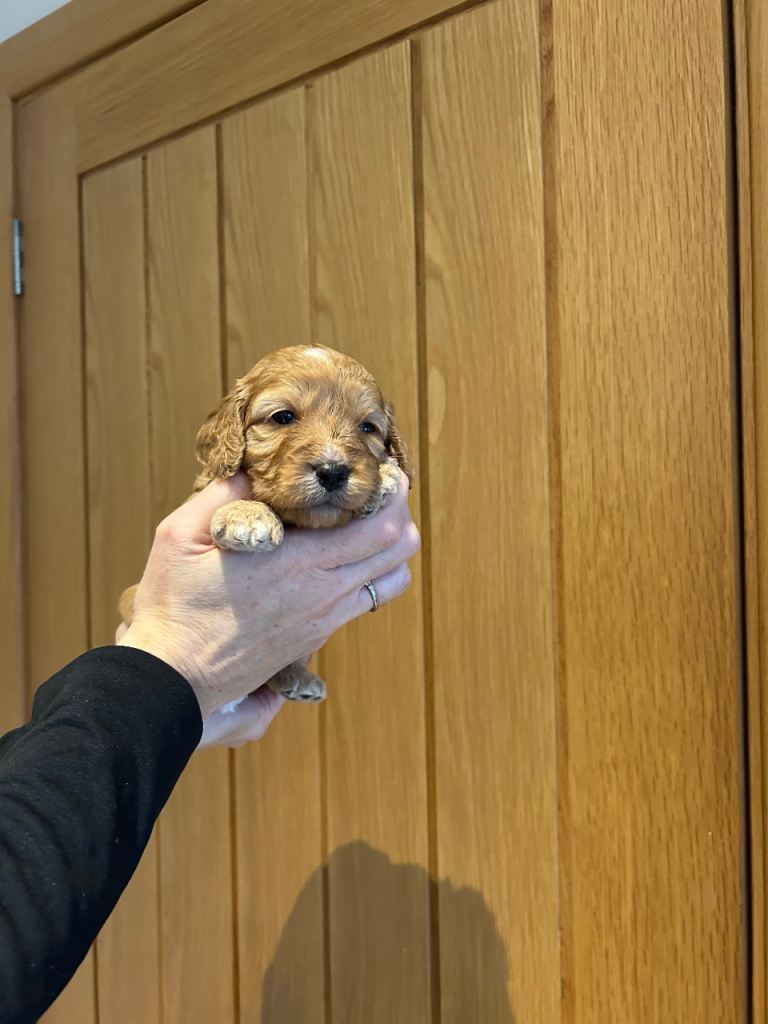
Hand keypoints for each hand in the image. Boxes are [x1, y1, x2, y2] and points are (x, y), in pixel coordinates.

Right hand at [117, 471, 418, 723]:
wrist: (174, 678)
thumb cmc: (174, 605)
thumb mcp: (181, 535)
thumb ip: (220, 494)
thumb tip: (251, 469)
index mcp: (299, 562)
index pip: (382, 527)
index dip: (394, 494)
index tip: (382, 472)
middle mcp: (324, 592)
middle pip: (401, 551)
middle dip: (399, 515)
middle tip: (376, 493)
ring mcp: (325, 619)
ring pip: (392, 581)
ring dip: (389, 550)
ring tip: (363, 527)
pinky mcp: (316, 638)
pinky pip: (364, 602)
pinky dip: (367, 576)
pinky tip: (335, 560)